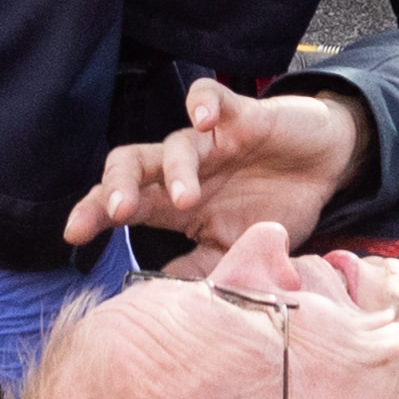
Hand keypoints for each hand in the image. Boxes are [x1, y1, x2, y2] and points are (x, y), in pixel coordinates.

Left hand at [62, 79, 367, 251]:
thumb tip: (160, 301)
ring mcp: (212, 141)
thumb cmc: (274, 206)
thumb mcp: (237, 249)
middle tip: (114, 214)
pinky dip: (203, 104)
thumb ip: (200, 270)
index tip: (72, 235)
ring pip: (175, 144)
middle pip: (131, 165)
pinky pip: (212, 98)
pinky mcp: (243, 115)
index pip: (124, 203)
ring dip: (175, 172)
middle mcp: (184, 168)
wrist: (326, 166)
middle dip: (114, 186)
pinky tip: (205, 119)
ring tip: (187, 200)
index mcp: (174, 203)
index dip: (93, 213)